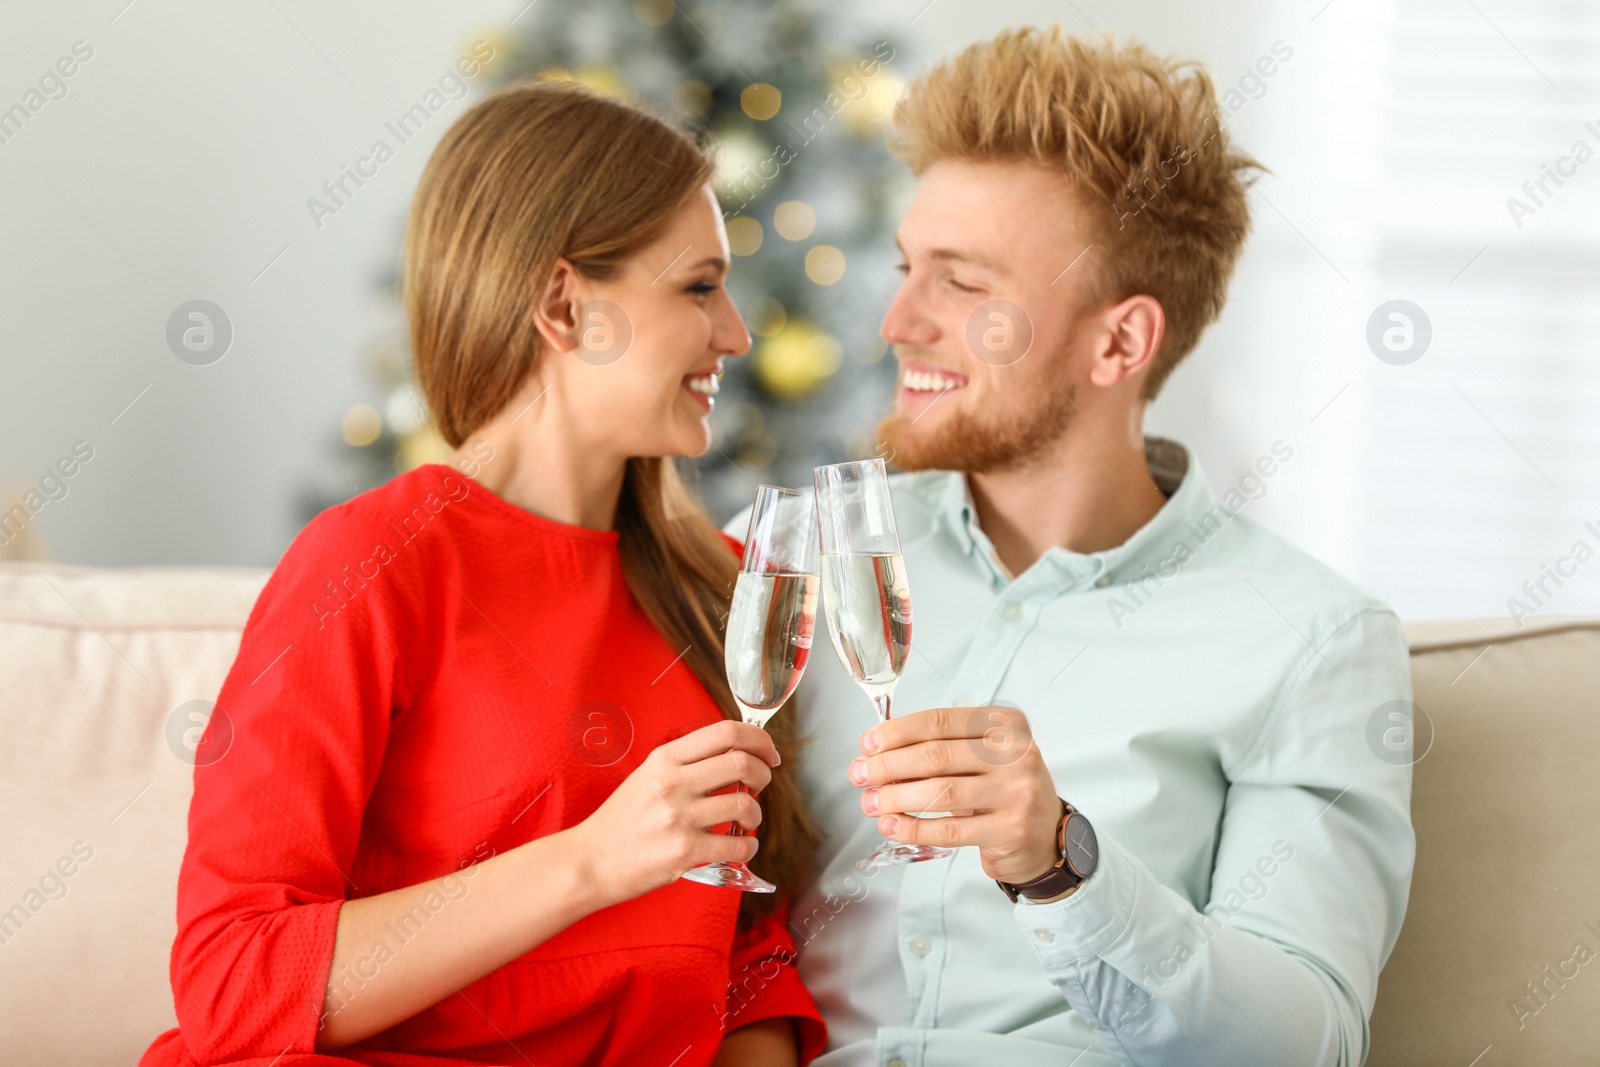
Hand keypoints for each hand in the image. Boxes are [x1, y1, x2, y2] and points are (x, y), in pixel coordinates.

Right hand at [570, 719, 778, 907]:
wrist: (590, 861)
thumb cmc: (621, 820)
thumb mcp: (648, 776)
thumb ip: (686, 763)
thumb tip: (735, 755)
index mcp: (665, 759)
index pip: (726, 732)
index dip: (759, 739)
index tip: (768, 753)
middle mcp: (673, 783)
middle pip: (743, 763)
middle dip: (763, 774)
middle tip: (760, 785)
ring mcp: (679, 817)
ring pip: (746, 805)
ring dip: (755, 814)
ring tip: (744, 821)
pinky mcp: (684, 851)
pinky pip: (738, 846)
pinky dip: (748, 847)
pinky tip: (739, 846)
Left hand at [848, 705, 1061, 884]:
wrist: (1046, 835)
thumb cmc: (1003, 788)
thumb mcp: (982, 756)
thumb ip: (941, 747)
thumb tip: (877, 752)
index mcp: (1007, 724)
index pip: (941, 721)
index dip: (898, 732)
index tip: (867, 744)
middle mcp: (1017, 754)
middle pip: (937, 755)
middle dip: (888, 765)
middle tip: (860, 774)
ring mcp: (1017, 792)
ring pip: (940, 792)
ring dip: (895, 798)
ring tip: (870, 802)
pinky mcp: (1011, 829)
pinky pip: (949, 830)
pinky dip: (913, 828)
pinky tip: (891, 826)